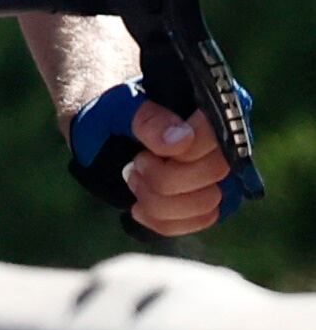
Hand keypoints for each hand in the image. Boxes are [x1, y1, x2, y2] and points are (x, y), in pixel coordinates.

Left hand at [75, 79, 237, 238]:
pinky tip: (139, 206)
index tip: (143, 153)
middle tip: (135, 163)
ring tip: (135, 180)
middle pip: (214, 174)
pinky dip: (162, 220)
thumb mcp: (119, 107)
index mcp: (214, 108)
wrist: (101, 132)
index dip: (180, 154)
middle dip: (163, 177)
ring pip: (207, 206)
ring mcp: (223, 174)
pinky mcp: (209, 201)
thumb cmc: (112, 113)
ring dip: (159, 201)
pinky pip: (198, 222)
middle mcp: (228, 141)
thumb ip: (148, 119)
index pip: (216, 137)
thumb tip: (182, 141)